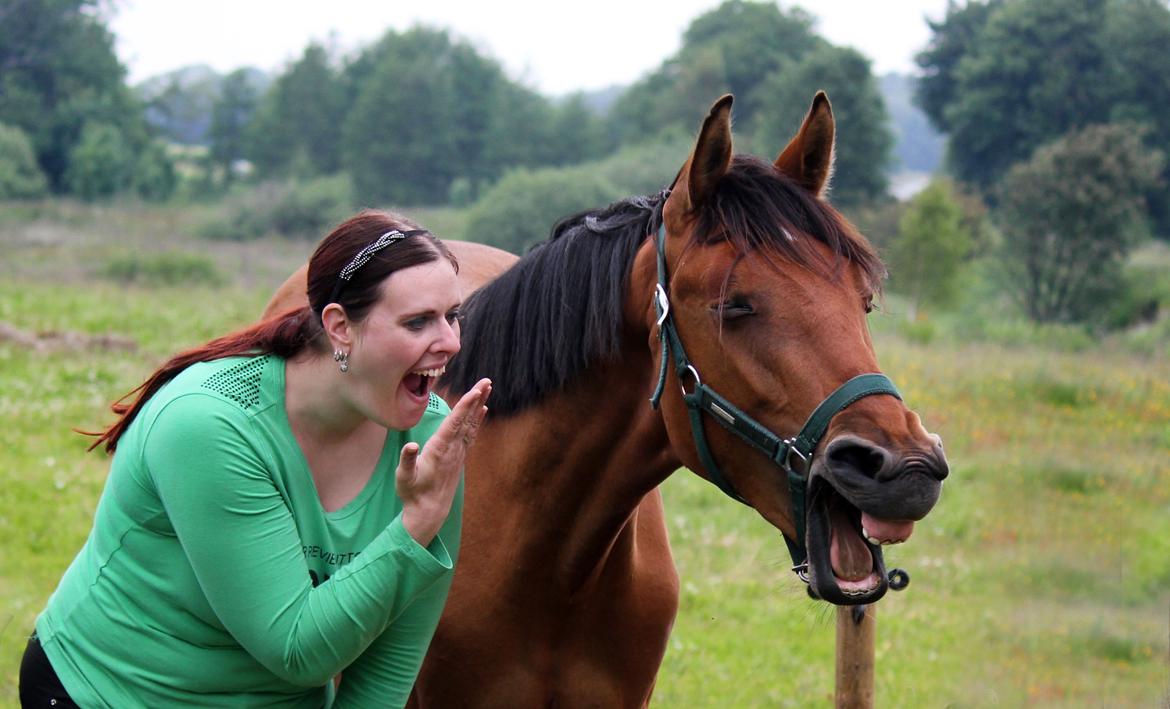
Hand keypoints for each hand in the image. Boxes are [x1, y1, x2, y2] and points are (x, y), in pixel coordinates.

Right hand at [396, 378, 490, 545]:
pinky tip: (482, 410)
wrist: (429, 511)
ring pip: (471, 424)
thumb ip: (407, 461)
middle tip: (487, 381)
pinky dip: (477, 420)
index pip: (454, 424)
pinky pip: (471, 433)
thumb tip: (411, 446)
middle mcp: (452, 449)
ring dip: (479, 405)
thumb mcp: (404, 478)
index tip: (475, 391)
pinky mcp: (459, 456)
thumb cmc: (413, 493)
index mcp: (439, 450)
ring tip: (487, 388)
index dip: (465, 406)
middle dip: (476, 399)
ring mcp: (458, 452)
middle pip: (467, 419)